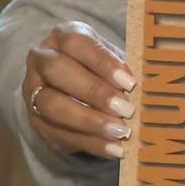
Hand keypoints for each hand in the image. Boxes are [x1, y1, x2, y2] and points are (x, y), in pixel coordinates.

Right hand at [21, 21, 136, 159]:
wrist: (79, 89)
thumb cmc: (105, 69)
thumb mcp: (117, 61)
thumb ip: (128, 70)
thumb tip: (151, 87)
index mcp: (63, 35)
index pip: (77, 42)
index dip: (102, 62)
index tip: (130, 82)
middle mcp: (42, 59)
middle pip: (58, 70)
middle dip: (94, 92)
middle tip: (127, 110)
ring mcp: (33, 90)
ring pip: (52, 105)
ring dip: (90, 121)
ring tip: (121, 132)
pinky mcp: (36, 120)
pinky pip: (59, 133)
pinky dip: (91, 143)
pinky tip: (115, 149)